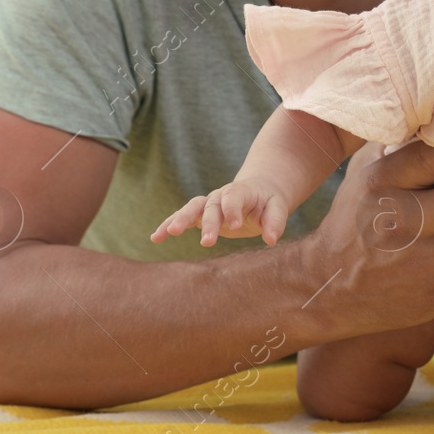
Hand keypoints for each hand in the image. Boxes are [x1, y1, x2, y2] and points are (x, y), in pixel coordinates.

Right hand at [152, 179, 291, 246]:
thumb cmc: (269, 201)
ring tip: (167, 234)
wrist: (258, 191)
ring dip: (179, 220)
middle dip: (209, 223)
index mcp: (242, 191)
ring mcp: (208, 204)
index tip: (236, 226)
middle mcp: (221, 195)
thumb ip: (275, 222)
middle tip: (207, 242)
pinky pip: (182, 217)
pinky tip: (156, 238)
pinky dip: (168, 225)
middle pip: (211, 206)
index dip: (233, 210)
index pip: (234, 197)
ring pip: (192, 208)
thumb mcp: (278, 207)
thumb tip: (272, 240)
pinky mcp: (200, 214)